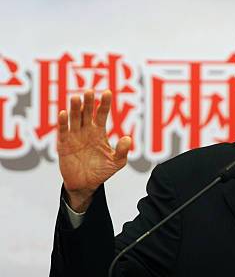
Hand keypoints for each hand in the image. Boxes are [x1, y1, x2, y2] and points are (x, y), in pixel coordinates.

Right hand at [57, 90, 131, 211]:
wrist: (86, 184)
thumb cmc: (102, 171)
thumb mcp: (117, 162)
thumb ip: (123, 151)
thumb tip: (128, 138)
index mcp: (99, 132)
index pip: (101, 114)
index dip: (104, 104)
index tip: (108, 92)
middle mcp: (86, 131)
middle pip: (86, 113)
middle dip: (88, 102)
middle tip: (89, 91)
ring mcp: (74, 137)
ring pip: (74, 119)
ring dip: (74, 108)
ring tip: (76, 98)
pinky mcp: (64, 145)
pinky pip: (63, 131)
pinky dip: (63, 123)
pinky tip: (63, 113)